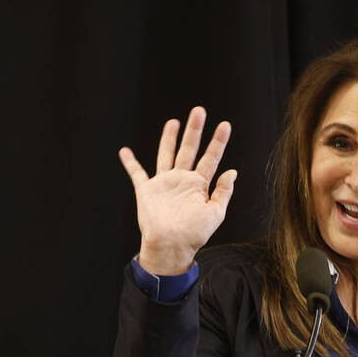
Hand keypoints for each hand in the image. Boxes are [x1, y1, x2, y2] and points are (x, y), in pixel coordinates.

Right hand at [119, 106, 235, 274]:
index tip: (225, 125)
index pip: (210, 158)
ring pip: (167, 154)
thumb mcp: (216, 213)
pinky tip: (125, 151)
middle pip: (189, 149)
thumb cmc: (194, 234)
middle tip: (199, 110)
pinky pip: (137, 173)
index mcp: (199, 185)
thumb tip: (232, 171)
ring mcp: (164, 183)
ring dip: (169, 138)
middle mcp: (182, 180)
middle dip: (194, 130)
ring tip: (174, 122)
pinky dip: (130, 162)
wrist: (171, 246)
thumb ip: (223, 192)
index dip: (218, 142)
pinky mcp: (147, 190)